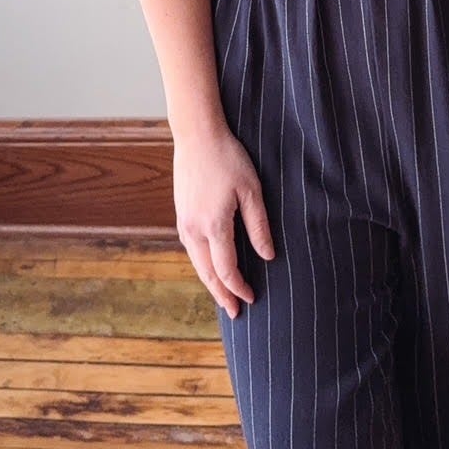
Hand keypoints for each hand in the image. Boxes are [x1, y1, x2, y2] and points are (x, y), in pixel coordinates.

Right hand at [171, 125, 275, 320]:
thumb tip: (268, 256)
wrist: (196, 136)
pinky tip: (210, 267)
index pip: (227, 269)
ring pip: (196, 263)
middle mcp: (194, 229)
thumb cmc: (228, 158)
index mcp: (214, 225)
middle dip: (222, 295)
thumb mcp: (252, 190)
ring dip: (210, 283)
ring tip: (223, 296)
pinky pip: (191, 249)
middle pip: (207, 273)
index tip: (252, 298)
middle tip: (235, 313)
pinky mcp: (181, 214)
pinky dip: (202, 265)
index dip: (239, 287)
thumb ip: (259, 226)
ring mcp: (184, 222)